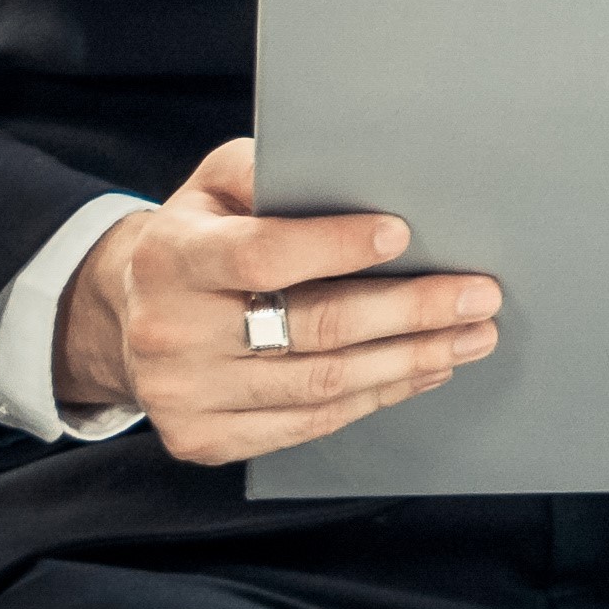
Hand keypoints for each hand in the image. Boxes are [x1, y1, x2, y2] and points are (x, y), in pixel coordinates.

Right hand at [54, 141, 505, 467]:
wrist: (129, 318)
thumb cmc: (199, 238)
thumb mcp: (214, 186)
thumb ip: (270, 170)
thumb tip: (362, 172)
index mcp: (170, 258)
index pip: (263, 255)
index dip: (336, 246)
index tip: (404, 234)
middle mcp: (168, 332)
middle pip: (311, 328)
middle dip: (409, 311)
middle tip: (479, 296)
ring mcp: (183, 395)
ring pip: (321, 384)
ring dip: (410, 360)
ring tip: (469, 337)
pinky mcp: (202, 438)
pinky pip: (308, 423)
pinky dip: (374, 397)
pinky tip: (418, 372)